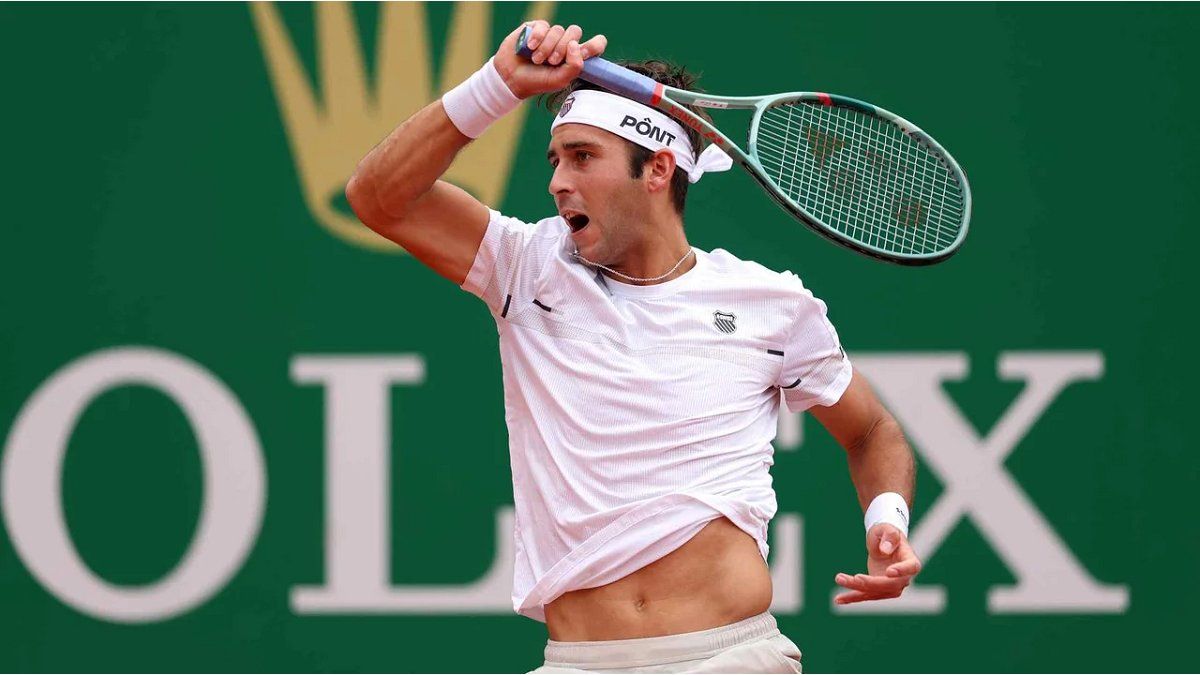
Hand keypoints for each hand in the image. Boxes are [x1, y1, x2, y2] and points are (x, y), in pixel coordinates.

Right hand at [492, 20, 607, 99]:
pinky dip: (538, 38)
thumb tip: (576, 44)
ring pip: (558, 30)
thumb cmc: (537, 81)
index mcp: (576, 56)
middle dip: (563, 48)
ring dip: (547, 47)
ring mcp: (551, 35)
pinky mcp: (537, 28)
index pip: (596, 44)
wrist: (511, 77)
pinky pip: (544, 26)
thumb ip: (574, 66)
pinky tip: (530, 47)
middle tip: (552, 62)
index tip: (583, 54)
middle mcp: (565, 43)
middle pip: (575, 32)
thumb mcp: (560, 80)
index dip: (594, 45)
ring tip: (536, 60)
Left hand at [834, 523, 921, 604]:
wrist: (882, 541)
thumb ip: (889, 536)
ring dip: (856, 588)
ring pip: (875, 591)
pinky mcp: (877, 589)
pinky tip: (839, 599)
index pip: (911, 567)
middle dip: (871, 583)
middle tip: (855, 577)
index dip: (902, 571)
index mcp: (910, 559)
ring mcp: (891, 586)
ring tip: (839, 579)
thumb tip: (885, 550)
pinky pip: (865, 595)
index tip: (889, 572)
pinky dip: (852, 597)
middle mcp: (903, 577)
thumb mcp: (887, 528)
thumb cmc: (886, 532)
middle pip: (889, 585)